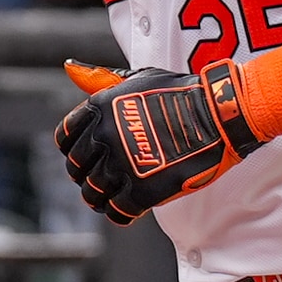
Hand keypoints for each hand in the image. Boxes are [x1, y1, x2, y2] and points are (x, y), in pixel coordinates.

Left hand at [54, 59, 257, 224]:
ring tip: (114, 194)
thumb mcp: (136, 79)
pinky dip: (119, 213)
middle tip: (102, 177)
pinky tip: (129, 207)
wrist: (217, 114)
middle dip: (86, 174)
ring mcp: (122, 165)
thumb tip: (70, 67)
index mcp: (98, 108)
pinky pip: (116, 211)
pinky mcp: (142, 191)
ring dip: (101, 196)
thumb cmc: (180, 92)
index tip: (87, 155)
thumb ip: (101, 79)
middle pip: (76, 168)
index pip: (64, 139)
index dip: (73, 150)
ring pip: (93, 193)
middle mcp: (104, 136)